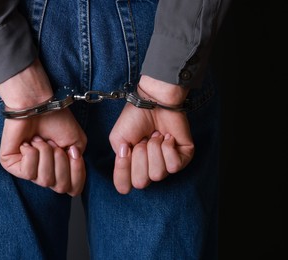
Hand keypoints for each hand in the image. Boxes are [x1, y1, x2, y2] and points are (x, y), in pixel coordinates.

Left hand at [0, 59, 86, 195]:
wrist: (37, 103)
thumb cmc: (56, 119)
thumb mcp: (77, 144)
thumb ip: (77, 166)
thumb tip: (68, 178)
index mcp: (60, 169)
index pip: (73, 189)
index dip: (77, 173)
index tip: (73, 152)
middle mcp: (45, 172)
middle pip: (60, 186)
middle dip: (61, 161)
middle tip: (53, 143)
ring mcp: (28, 170)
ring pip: (45, 180)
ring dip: (46, 155)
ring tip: (40, 140)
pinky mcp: (11, 165)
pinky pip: (28, 173)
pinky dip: (33, 153)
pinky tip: (29, 142)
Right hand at [109, 75, 193, 193]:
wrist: (154, 101)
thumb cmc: (135, 117)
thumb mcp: (117, 139)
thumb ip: (118, 162)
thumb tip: (128, 179)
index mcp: (132, 166)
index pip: (124, 186)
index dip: (122, 172)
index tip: (126, 152)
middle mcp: (148, 168)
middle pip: (141, 182)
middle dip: (140, 157)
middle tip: (143, 140)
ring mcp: (166, 164)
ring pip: (158, 174)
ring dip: (154, 150)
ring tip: (156, 136)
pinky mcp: (183, 158)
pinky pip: (173, 166)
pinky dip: (168, 149)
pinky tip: (167, 138)